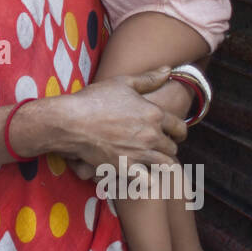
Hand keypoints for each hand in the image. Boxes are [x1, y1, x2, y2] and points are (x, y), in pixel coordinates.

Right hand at [47, 66, 187, 172]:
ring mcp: (140, 153)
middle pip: (172, 148)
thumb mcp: (122, 83)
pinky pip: (148, 180)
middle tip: (158, 148)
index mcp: (154, 114)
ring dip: (161, 164)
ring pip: (165, 165)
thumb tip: (168, 70)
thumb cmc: (95, 99)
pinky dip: (148, 180)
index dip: (179, 132)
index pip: (180, 127)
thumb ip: (149, 79)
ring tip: (153, 163)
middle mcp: (151, 135)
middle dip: (167, 147)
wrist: (71, 121)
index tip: (174, 134)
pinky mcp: (127, 168)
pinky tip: (141, 175)